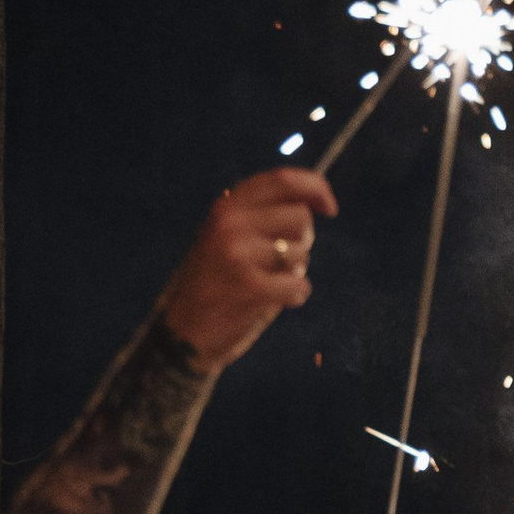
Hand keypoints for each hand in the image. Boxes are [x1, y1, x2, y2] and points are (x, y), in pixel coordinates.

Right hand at [161, 167, 335, 367]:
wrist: (183, 333)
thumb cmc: (215, 285)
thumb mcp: (227, 237)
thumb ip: (261, 217)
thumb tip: (312, 205)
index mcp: (227, 206)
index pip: (282, 181)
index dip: (315, 188)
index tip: (330, 207)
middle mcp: (230, 222)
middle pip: (300, 217)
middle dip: (303, 241)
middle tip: (282, 261)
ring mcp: (238, 252)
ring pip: (301, 252)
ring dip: (295, 271)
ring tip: (267, 282)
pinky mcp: (250, 285)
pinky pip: (299, 285)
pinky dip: (295, 296)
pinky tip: (274, 301)